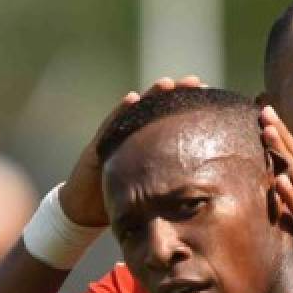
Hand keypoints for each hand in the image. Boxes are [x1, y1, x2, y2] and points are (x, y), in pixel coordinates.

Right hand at [58, 75, 203, 225]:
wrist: (83, 211)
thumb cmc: (120, 202)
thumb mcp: (151, 196)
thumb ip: (171, 189)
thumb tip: (206, 199)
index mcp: (149, 149)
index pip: (171, 123)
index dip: (188, 109)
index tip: (209, 94)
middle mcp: (133, 138)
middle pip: (156, 111)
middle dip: (175, 94)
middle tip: (194, 81)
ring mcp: (114, 139)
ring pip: (135, 114)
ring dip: (150, 96)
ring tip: (166, 83)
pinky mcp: (98, 147)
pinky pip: (110, 128)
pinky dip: (120, 112)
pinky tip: (132, 99)